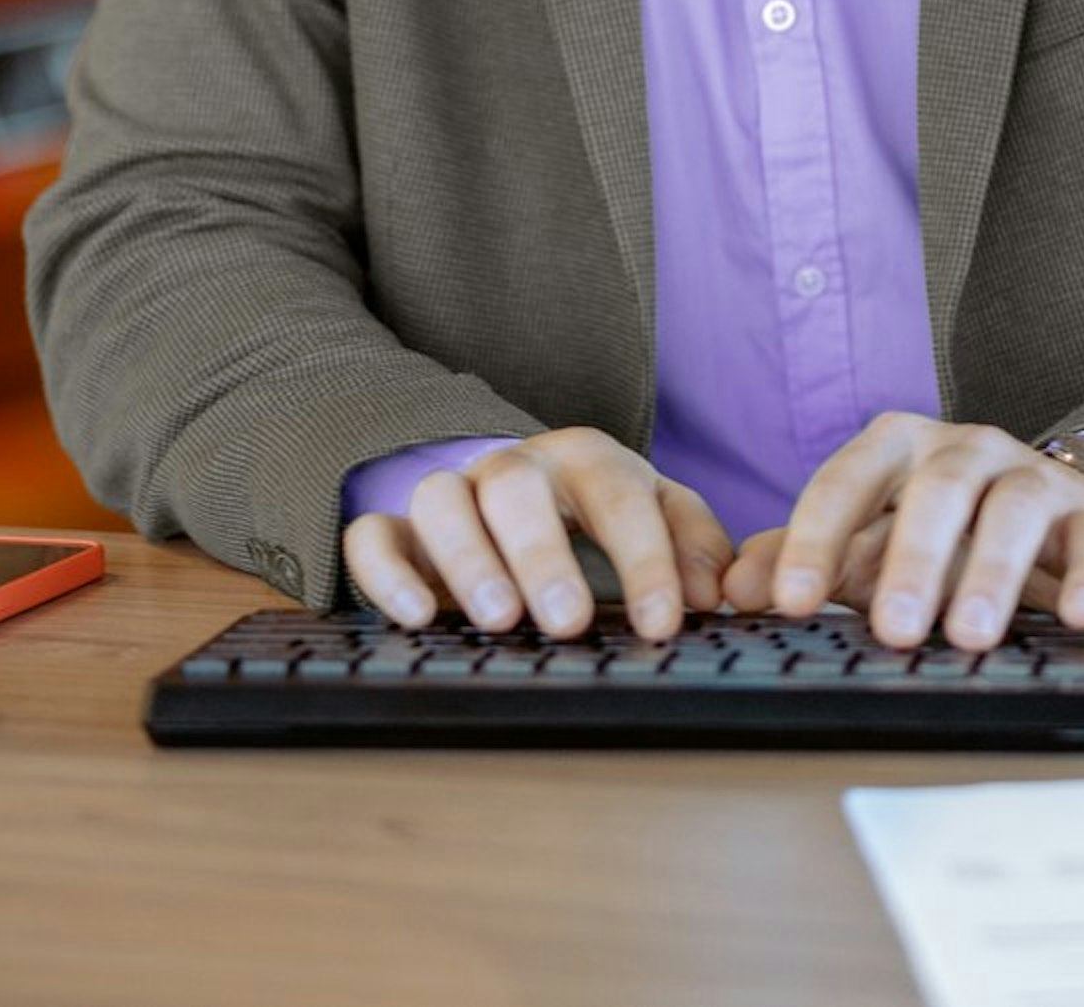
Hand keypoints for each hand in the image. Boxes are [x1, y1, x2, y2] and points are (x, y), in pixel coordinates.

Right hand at [339, 428, 733, 642]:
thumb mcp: (660, 518)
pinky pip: (372, 537)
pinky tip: (415, 617)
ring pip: (440, 500)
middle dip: (542, 553)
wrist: (522, 500)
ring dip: (468, 560)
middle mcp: (514, 468)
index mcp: (587, 460)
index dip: (644, 562)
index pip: (620, 497)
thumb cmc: (600, 517)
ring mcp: (451, 495)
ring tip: (500, 620)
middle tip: (569, 620)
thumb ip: (695, 547)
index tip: (661, 624)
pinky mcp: (398, 532)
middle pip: (517, 488)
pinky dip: (385, 572)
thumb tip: (710, 595)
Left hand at [722, 412, 1083, 649]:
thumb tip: (733, 592)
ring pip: (1013, 508)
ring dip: (992, 572)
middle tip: (892, 631)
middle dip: (912, 562)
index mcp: (896, 449)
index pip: (846, 482)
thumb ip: (800, 561)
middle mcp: (965, 448)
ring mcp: (1033, 475)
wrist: (1048, 516)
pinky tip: (1079, 615)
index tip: (789, 602)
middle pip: (936, 492)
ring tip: (970, 634)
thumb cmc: (940, 532)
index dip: (815, 540)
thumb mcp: (865, 543)